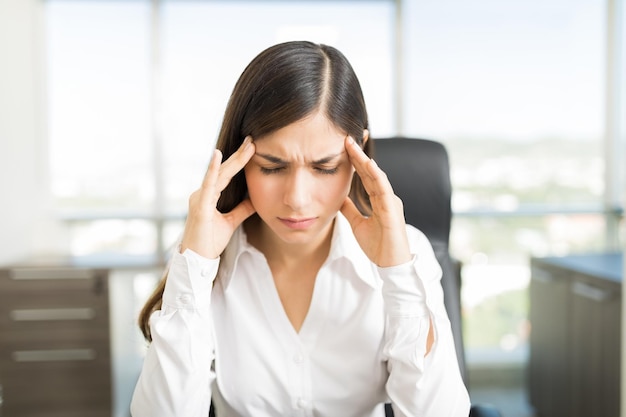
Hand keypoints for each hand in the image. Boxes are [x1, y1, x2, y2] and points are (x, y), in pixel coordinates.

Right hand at [180, 136, 256, 258]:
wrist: (197, 260)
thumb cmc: (210, 242)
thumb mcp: (231, 222)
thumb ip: (241, 209)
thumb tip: (255, 199)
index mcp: (209, 196)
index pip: (228, 175)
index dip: (240, 161)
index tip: (252, 148)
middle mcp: (202, 193)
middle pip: (225, 171)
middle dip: (239, 156)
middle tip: (252, 140)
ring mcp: (200, 198)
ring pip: (220, 174)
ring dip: (233, 160)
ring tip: (246, 146)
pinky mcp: (200, 206)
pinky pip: (208, 185)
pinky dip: (213, 170)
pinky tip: (217, 155)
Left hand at [340, 135, 410, 266]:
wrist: (390, 265)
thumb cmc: (378, 246)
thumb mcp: (357, 224)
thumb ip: (350, 210)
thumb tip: (338, 198)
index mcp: (380, 200)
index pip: (366, 176)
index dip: (356, 161)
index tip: (344, 146)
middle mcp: (387, 197)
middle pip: (371, 171)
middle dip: (358, 154)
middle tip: (346, 138)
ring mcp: (391, 202)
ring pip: (376, 176)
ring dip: (364, 160)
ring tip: (352, 145)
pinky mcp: (393, 210)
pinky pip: (384, 189)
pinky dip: (376, 175)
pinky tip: (368, 164)